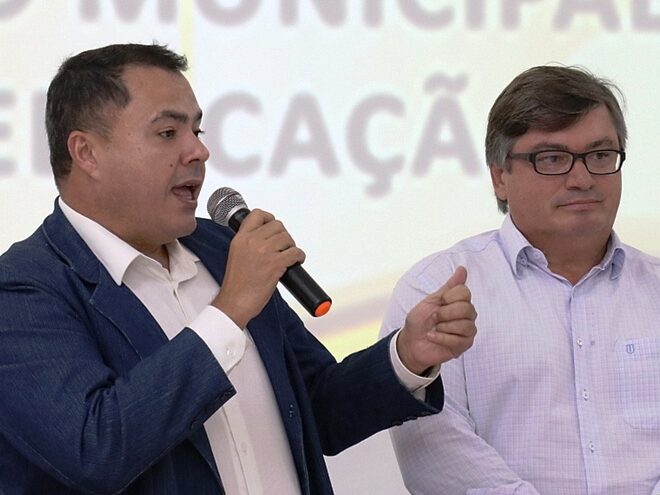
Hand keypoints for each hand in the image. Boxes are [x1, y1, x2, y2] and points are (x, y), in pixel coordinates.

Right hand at [212, 209, 304, 327]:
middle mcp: (252, 241)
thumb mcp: (236, 255)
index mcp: (240, 238)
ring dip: (291, 246)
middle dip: (283, 235)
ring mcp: (264, 252)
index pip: (257, 215)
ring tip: (288, 255)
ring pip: (287, 237)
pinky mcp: (275, 264)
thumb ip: (248, 244)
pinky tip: (296, 261)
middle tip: (283, 245)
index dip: (269, 218)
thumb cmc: (236, 285)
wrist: (235, 302)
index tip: (272, 224)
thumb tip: (265, 239)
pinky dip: (299, 256)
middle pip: (277, 225)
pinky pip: (295, 252)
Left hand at [396, 266, 476, 374]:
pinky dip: (441, 338)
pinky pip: (458, 339)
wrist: (411, 342)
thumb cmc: (420, 321)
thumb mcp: (431, 300)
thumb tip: (462, 268)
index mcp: (459, 301)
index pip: (465, 292)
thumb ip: (449, 286)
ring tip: (434, 329)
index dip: (448, 297)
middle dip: (444, 313)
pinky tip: (433, 337)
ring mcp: (467, 330)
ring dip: (443, 327)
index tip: (438, 302)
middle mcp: (467, 315)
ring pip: (465, 325)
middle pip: (467, 308)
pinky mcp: (465, 345)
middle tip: (434, 318)